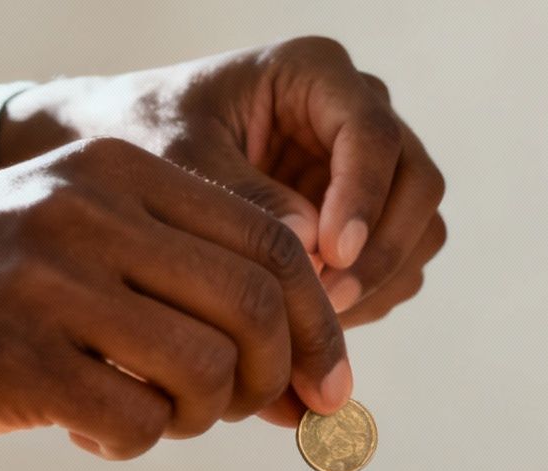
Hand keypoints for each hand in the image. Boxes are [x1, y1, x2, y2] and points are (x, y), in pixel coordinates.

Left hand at [0, 37, 444, 327]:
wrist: (126, 153)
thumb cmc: (146, 133)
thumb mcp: (181, 160)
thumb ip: (245, 200)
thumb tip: (314, 251)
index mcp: (317, 73)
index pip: (374, 135)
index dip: (365, 199)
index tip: (334, 254)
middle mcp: (359, 113)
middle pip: (418, 185)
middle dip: (381, 252)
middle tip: (325, 303)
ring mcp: (372, 169)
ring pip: (421, 230)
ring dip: (379, 283)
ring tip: (313, 319)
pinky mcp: (368, 218)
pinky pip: (400, 265)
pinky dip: (369, 299)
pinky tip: (313, 319)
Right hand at [0, 138, 347, 457]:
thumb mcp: (74, 239)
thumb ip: (183, 281)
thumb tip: (308, 378)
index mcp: (118, 170)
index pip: (274, 243)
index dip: (319, 324)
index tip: (328, 384)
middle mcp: (90, 212)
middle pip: (256, 308)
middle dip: (271, 377)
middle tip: (244, 409)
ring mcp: (51, 283)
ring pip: (207, 371)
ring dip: (199, 415)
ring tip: (150, 411)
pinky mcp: (16, 358)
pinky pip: (137, 423)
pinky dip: (132, 442)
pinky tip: (88, 427)